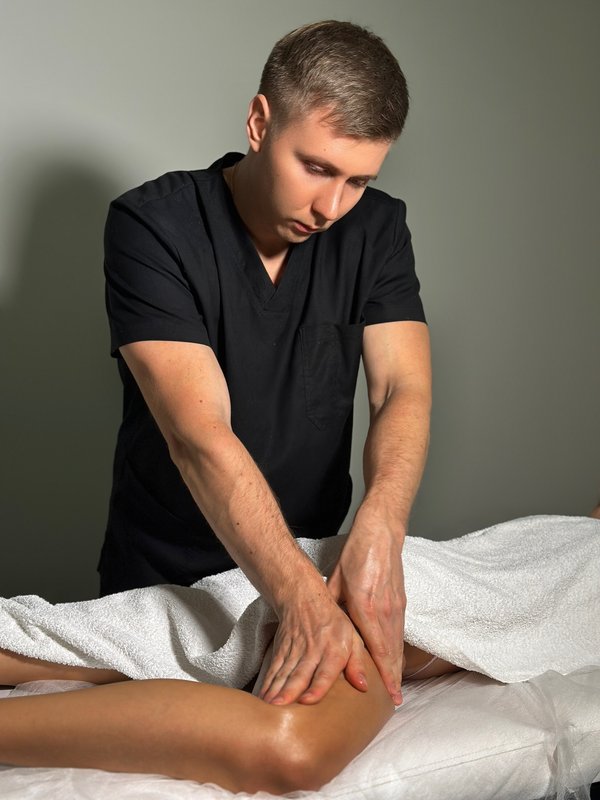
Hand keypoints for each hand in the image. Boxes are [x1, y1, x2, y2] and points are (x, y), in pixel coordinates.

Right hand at [258, 587, 367, 705]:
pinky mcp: (280, 650)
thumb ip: (358, 663)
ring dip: (275, 690)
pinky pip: (273, 669)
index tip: (307, 701)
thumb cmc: (333, 622)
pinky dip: (267, 683)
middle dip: (289, 692)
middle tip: (280, 708)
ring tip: (269, 708)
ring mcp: (294, 651)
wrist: (304, 598)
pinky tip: (262, 698)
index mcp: (333, 650)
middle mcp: (313, 652)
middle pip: (299, 674)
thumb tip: (363, 686)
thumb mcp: (353, 637)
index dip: (316, 687)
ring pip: (284, 673)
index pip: (325, 672)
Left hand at [327, 515, 405, 704]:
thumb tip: (322, 631)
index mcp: (366, 607)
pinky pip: (399, 632)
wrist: (381, 533)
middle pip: (392, 652)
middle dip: (393, 678)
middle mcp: (385, 611)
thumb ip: (332, 608)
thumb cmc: (355, 555)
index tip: (388, 695)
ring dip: (398, 667)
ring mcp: (396, 606)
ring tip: (395, 689)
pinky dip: (398, 649)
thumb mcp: (335, 582)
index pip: (377, 649)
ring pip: (398, 644)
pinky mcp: (401, 601)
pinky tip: (396, 661)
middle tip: (393, 702)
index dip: (383, 674)